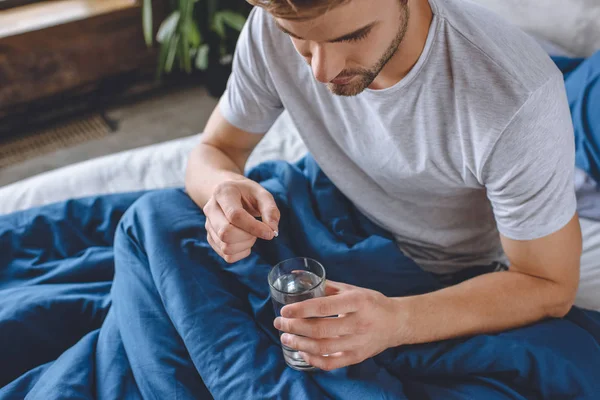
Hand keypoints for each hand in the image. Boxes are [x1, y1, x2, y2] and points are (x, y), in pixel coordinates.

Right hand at [203, 178, 278, 262]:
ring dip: (245, 245)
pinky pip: (227, 256)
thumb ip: (270, 210)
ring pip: (225, 247)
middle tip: (257, 230)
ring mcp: (208, 225)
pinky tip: (245, 241)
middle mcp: (211, 209)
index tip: (269, 233)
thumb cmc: (248, 194)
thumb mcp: (262, 194)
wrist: (231, 193)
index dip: (254, 227)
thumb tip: (272, 231)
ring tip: (251, 234)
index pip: (235, 215)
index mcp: (223, 193)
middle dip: (247, 237)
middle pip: (225, 233)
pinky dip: (241, 253)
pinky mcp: (211, 238)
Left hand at [274, 280, 404, 370]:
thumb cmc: (371, 303)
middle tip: (279, 323)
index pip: (324, 307)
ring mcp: (358, 343)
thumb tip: (300, 277)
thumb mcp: (352, 290)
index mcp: (357, 302)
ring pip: (323, 348)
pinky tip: (302, 352)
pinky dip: (313, 359)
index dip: (301, 310)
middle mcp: (358, 323)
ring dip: (299, 344)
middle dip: (294, 327)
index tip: (284, 310)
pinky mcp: (357, 357)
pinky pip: (331, 363)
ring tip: (285, 337)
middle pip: (320, 329)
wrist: (397, 322)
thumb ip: (327, 286)